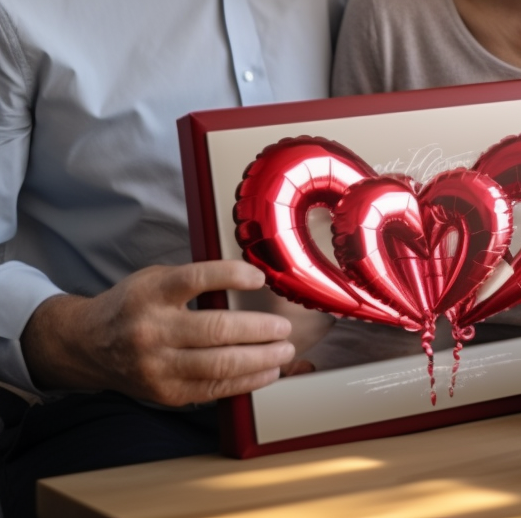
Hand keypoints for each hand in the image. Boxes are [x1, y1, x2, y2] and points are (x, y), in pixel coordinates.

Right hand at [21, 261, 295, 406]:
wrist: (88, 344)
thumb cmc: (133, 305)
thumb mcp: (156, 278)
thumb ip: (195, 279)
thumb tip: (251, 279)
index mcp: (153, 293)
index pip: (196, 278)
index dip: (231, 276)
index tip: (259, 278)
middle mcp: (153, 330)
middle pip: (216, 330)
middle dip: (259, 330)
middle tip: (284, 327)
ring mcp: (157, 366)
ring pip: (218, 365)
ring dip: (260, 359)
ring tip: (284, 350)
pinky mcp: (165, 393)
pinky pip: (213, 389)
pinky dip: (245, 381)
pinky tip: (267, 372)